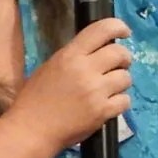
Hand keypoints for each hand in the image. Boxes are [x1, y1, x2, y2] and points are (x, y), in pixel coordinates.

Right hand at [12, 15, 133, 150]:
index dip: (118, 27)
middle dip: (123, 59)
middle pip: (120, 53)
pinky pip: (125, 100)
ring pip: (126, 78)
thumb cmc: (35, 99)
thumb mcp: (51, 67)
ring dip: (121, 82)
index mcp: (70, 55)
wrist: (31, 130)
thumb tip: (99, 50)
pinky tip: (109, 104)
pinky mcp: (102, 112)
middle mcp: (85, 69)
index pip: (101, 29)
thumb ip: (74, 57)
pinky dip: (120, 102)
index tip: (124, 32)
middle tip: (118, 66)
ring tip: (109, 88)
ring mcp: (96, 91)